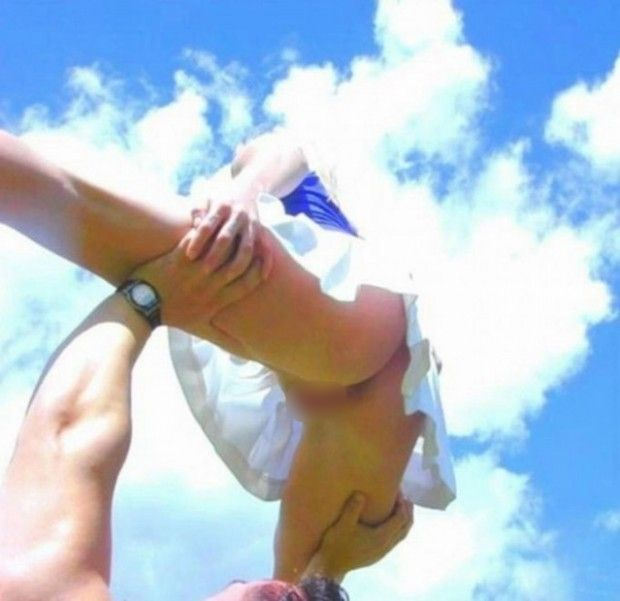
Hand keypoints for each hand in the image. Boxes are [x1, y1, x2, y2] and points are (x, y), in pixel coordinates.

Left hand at [131, 228, 264, 351]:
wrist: (139, 309)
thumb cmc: (169, 316)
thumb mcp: (200, 328)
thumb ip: (222, 336)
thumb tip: (243, 352)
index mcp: (216, 301)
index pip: (247, 284)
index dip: (259, 270)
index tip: (264, 260)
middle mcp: (208, 287)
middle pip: (238, 265)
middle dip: (251, 250)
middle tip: (256, 237)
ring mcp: (193, 272)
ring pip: (220, 251)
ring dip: (230, 236)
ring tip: (235, 225)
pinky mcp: (177, 260)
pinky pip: (196, 242)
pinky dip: (204, 230)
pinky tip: (210, 221)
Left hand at [187, 173, 272, 279]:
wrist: (246, 190)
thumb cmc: (217, 200)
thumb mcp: (205, 199)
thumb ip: (197, 211)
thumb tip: (194, 225)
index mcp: (221, 205)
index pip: (208, 224)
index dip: (199, 240)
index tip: (189, 255)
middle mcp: (238, 214)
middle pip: (226, 237)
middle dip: (215, 254)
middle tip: (204, 271)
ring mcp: (252, 224)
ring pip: (246, 246)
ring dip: (237, 263)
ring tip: (226, 278)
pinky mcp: (262, 232)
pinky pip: (266, 249)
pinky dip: (266, 262)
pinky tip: (262, 277)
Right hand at [304, 491, 413, 581]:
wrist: (330, 566)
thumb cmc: (337, 544)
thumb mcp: (343, 524)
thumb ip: (353, 508)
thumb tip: (361, 493)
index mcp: (381, 537)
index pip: (400, 519)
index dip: (402, 505)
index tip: (399, 491)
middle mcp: (386, 545)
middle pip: (405, 528)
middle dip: (408, 512)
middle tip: (406, 498)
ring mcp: (383, 552)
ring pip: (401, 535)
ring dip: (404, 521)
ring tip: (402, 508)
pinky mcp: (378, 554)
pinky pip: (395, 539)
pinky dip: (398, 528)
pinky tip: (390, 523)